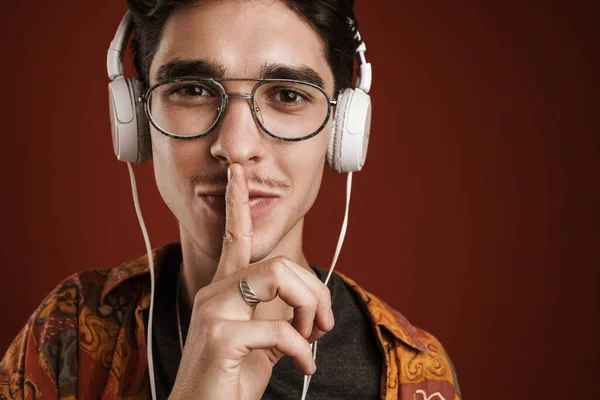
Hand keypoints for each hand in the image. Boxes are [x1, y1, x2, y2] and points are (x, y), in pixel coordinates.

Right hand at [169, 163, 334, 399]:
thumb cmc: (231, 379)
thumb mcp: (263, 343)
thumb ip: (281, 317)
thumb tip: (314, 310)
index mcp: (224, 288)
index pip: (233, 236)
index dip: (236, 203)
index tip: (238, 172)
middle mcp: (214, 291)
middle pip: (279, 262)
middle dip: (314, 292)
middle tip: (322, 326)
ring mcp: (213, 311)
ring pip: (278, 278)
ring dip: (309, 311)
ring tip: (310, 342)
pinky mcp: (220, 337)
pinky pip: (279, 329)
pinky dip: (301, 351)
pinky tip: (303, 368)